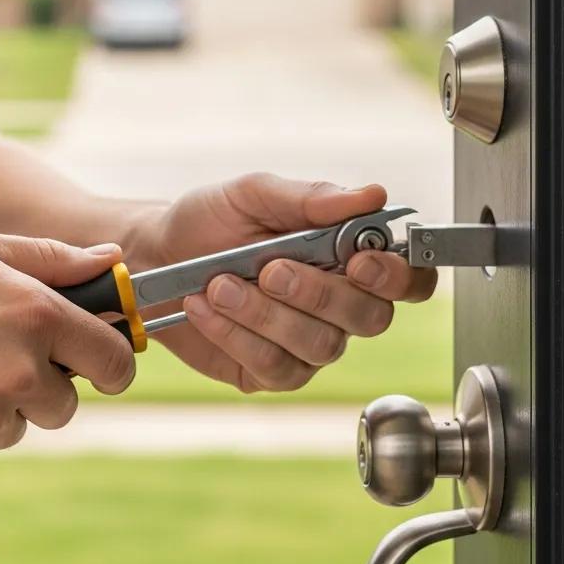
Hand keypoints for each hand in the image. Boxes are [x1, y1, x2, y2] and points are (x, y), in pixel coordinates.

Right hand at [0, 228, 134, 469]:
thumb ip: (53, 258)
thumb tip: (110, 259)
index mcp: (33, 314)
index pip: (112, 359)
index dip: (115, 361)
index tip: (105, 361)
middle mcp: (16, 371)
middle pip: (67, 403)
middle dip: (47, 384)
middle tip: (2, 353)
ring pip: (18, 425)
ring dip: (0, 404)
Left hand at [146, 173, 436, 392]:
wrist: (156, 255)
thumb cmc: (210, 220)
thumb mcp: (254, 193)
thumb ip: (310, 197)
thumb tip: (371, 195)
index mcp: (346, 253)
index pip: (407, 276)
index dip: (397, 276)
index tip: (358, 262)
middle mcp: (337, 302)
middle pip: (370, 317)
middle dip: (317, 293)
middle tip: (269, 269)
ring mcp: (307, 342)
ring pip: (320, 344)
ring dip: (266, 313)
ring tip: (220, 284)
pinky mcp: (271, 370)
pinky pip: (275, 366)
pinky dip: (237, 335)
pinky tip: (207, 307)